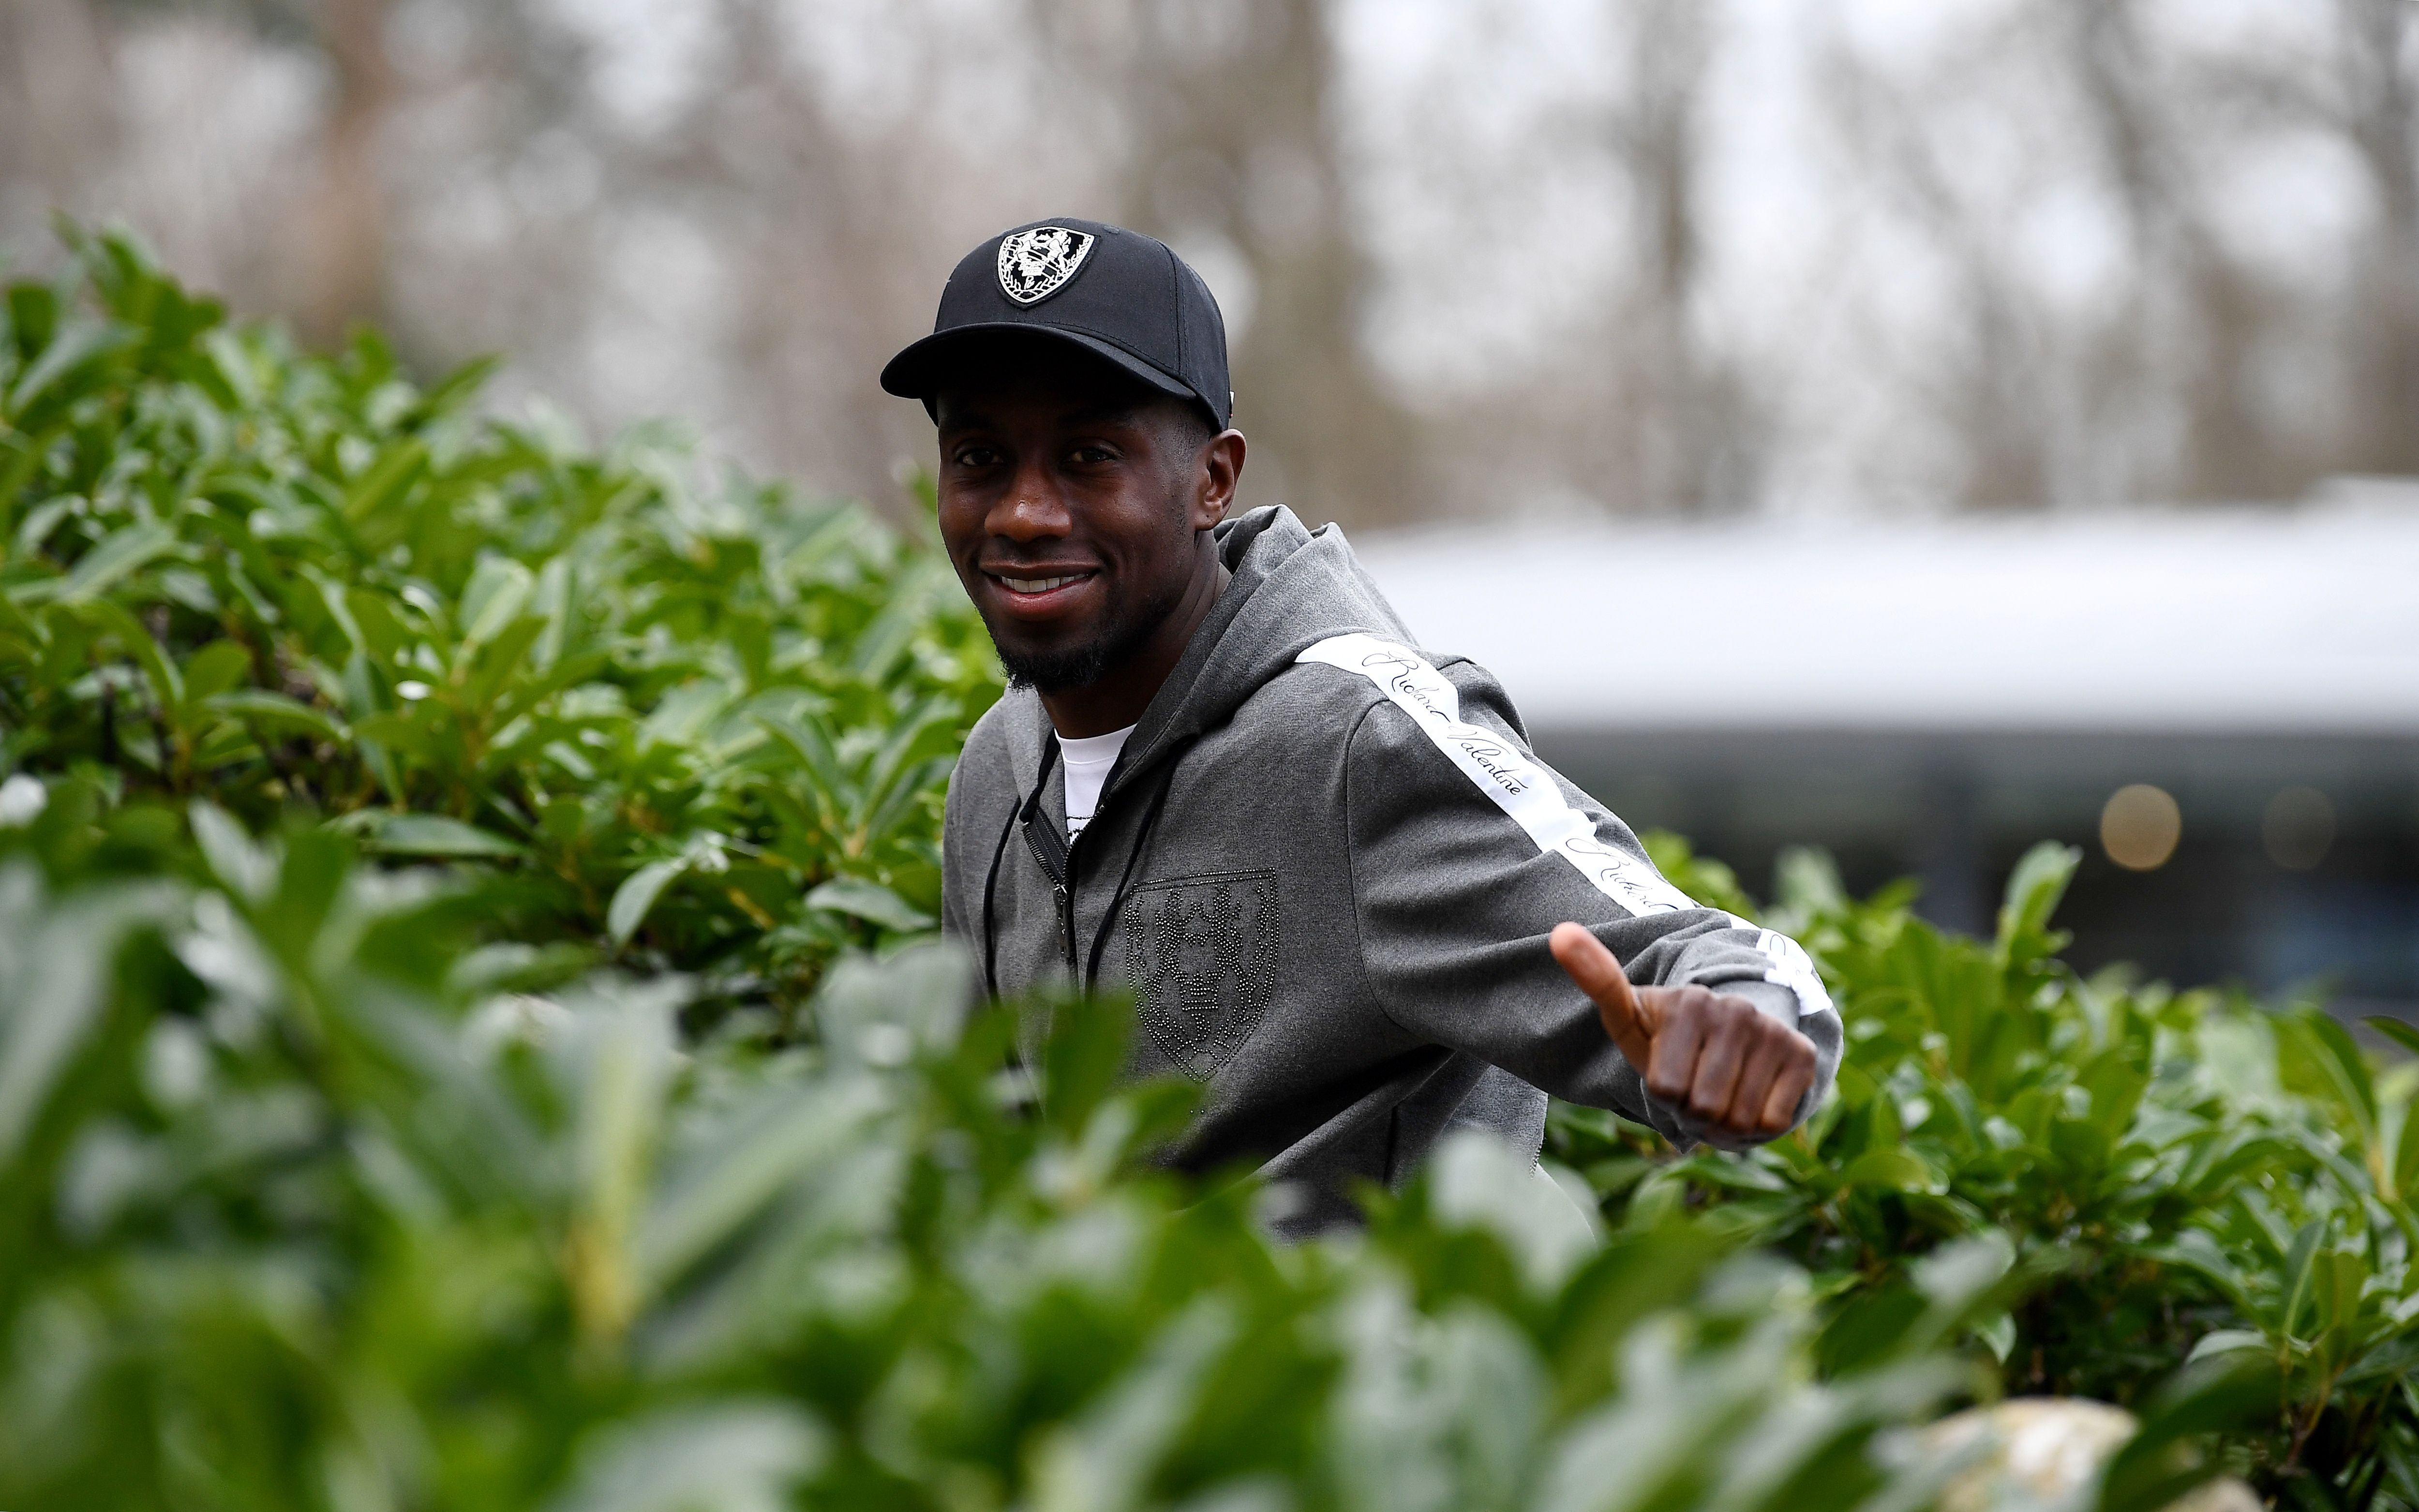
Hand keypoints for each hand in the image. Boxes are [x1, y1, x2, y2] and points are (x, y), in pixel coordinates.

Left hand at [1548, 922, 1816, 1138]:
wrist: (1734, 1040)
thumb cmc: (1669, 1039)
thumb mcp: (1628, 1017)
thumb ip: (1596, 979)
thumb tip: (1560, 932)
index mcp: (1688, 1002)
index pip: (1666, 1089)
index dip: (1664, 1095)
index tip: (1670, 1072)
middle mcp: (1735, 1010)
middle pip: (1703, 1108)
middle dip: (1695, 1113)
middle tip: (1698, 1090)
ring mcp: (1773, 1031)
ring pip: (1739, 1120)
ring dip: (1726, 1124)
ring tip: (1722, 1095)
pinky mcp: (1803, 1055)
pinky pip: (1773, 1121)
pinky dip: (1759, 1125)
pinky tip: (1753, 1098)